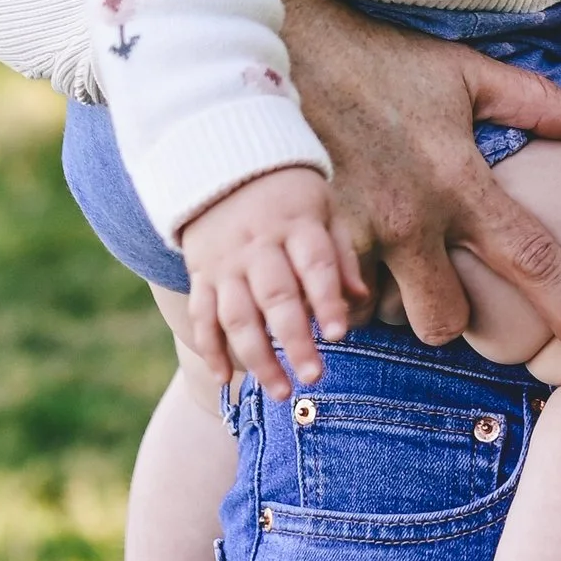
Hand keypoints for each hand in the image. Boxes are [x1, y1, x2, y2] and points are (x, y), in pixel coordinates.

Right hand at [178, 164, 367, 396]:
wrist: (224, 168)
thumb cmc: (289, 198)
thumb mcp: (322, 210)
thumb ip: (341, 255)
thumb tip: (360, 299)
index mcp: (295, 224)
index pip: (313, 265)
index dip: (326, 300)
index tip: (339, 335)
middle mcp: (257, 246)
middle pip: (275, 298)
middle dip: (294, 342)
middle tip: (314, 377)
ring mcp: (225, 263)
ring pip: (236, 317)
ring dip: (257, 359)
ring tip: (280, 393)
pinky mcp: (200, 276)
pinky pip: (201, 317)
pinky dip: (209, 351)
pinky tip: (225, 380)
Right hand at [276, 0, 560, 354]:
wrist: (283, 46)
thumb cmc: (381, 61)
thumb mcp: (463, 73)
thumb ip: (534, 103)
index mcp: (457, 180)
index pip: (529, 257)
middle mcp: (407, 220)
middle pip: (446, 321)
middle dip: (452, 316)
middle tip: (446, 280)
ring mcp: (351, 237)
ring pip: (382, 318)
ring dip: (390, 301)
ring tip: (388, 261)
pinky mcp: (304, 242)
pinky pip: (330, 301)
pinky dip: (341, 291)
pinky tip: (344, 260)